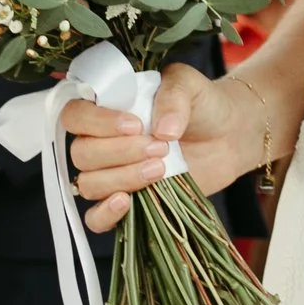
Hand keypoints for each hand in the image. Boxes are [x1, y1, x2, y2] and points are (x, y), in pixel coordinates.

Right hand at [65, 67, 265, 228]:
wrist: (228, 135)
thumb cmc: (202, 105)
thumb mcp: (190, 85)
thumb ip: (174, 95)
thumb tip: (163, 129)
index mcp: (106, 108)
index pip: (75, 115)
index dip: (98, 123)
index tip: (135, 125)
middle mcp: (101, 142)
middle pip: (82, 154)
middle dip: (121, 152)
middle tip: (160, 148)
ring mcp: (111, 174)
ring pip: (89, 184)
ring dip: (123, 178)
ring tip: (161, 168)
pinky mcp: (126, 202)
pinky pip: (96, 219)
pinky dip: (105, 214)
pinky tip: (126, 202)